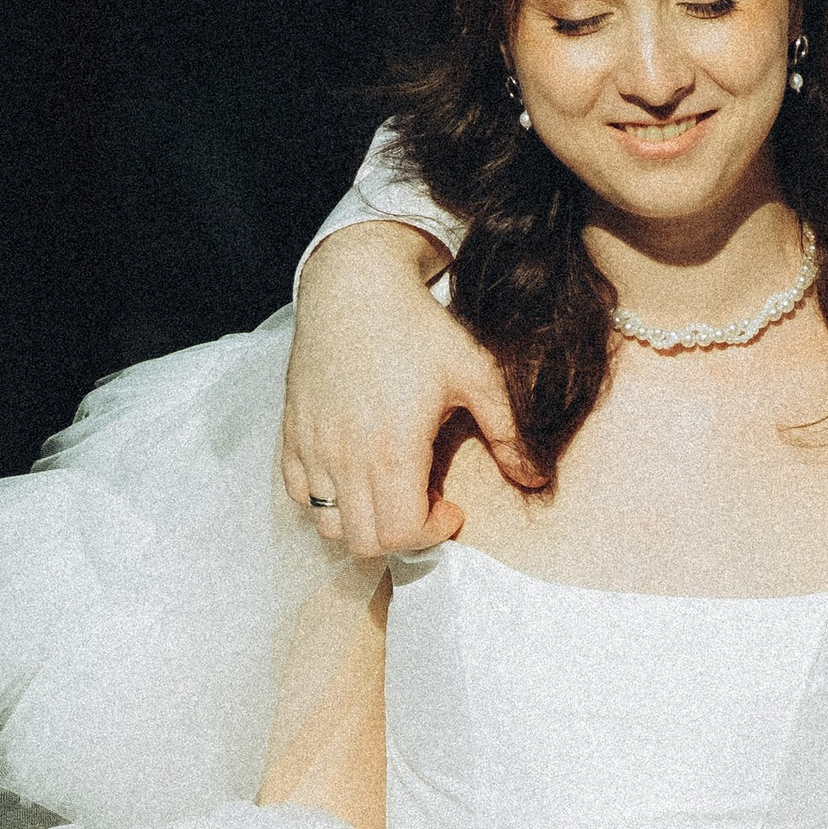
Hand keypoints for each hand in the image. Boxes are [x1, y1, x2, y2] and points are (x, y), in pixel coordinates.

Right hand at [282, 223, 540, 556]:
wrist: (353, 287)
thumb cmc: (418, 328)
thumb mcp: (475, 373)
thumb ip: (508, 432)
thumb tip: (536, 478)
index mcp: (392, 448)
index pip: (400, 533)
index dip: (431, 533)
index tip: (450, 507)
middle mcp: (345, 456)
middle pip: (365, 542)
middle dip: (401, 534)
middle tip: (423, 501)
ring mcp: (312, 448)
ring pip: (329, 525)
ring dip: (363, 522)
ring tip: (389, 489)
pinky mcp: (291, 435)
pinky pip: (299, 495)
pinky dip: (327, 500)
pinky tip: (355, 472)